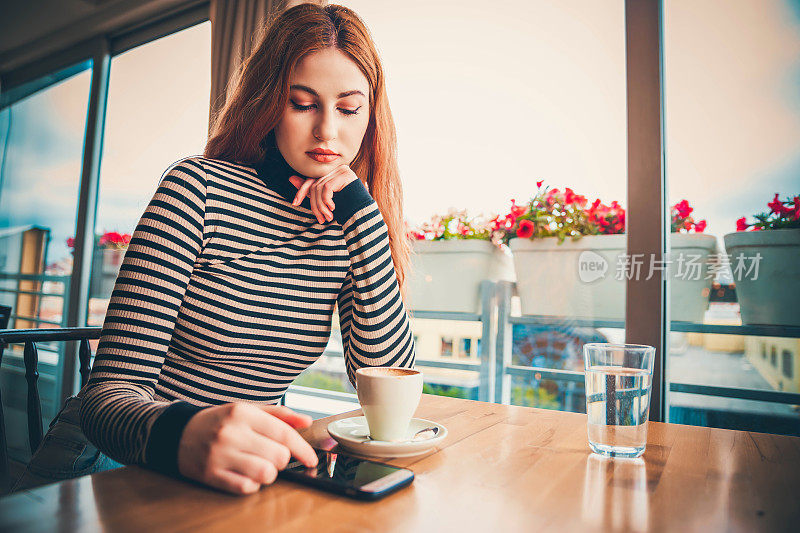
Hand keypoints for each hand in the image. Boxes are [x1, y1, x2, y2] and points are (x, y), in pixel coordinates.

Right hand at [177, 402, 317, 494]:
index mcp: (242, 413)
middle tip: (273, 456)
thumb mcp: (247, 410)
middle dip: (282, 460)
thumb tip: (306, 421)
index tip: (311, 458)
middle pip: (278, 456)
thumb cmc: (219, 422)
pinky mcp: (210, 475)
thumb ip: (279, 415)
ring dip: (269, 473)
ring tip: (259, 465)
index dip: (303, 449)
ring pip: (265, 474)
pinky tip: (245, 474)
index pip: (283, 433)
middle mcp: (231, 433)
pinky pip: (246, 487)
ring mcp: (219, 455)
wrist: (179, 434)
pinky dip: (252, 484)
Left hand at [288, 165, 360, 223]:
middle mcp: (336, 168)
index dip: (301, 191)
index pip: (311, 180)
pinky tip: (333, 209)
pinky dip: (326, 200)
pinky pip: (326, 188)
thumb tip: (290, 178)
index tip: (294, 204)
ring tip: (327, 217)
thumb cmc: (346, 207)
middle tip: (320, 219)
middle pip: (315, 185)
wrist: (364, 213)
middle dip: (314, 204)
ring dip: (321, 206)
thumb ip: (310, 190)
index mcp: (331, 172)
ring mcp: (341, 170)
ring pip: (319, 188)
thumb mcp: (324, 200)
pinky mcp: (344, 175)